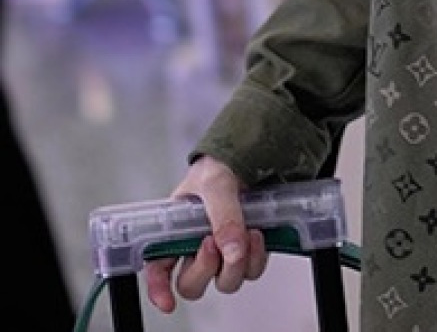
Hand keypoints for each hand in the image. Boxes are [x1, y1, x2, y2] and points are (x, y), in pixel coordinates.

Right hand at [144, 157, 268, 312]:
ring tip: (246, 232)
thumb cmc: (221, 165)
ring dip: (236, 264)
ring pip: (226, 282)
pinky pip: (252, 270)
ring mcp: (224, 251)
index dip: (158, 289)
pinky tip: (258, 234)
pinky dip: (257, 257)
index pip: (158, 268)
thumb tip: (232, 251)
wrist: (253, 155)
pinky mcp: (248, 250)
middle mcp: (197, 247)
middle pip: (193, 284)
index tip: (168, 302)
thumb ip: (222, 215)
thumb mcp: (215, 183)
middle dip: (204, 270)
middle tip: (212, 243)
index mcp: (175, 232)